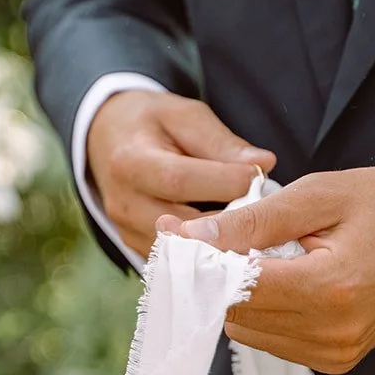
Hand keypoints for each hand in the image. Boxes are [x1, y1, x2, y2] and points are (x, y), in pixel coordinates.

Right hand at [87, 91, 275, 259]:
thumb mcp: (184, 116)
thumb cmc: (153, 124)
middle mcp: (123, 203)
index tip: (259, 176)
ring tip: (252, 225)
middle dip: (229, 218)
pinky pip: (178, 259)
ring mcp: (127, 231)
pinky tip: (232, 239)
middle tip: (265, 209)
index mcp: (130, 162)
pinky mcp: (136, 247)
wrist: (109, 140)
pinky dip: (207, 251)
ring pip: (182, 249)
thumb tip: (263, 164)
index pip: (179, 179)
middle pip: (182, 223)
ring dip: (221, 240)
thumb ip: (222, 142)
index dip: (224, 182)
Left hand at [156, 168, 374, 373]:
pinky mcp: (336, 361)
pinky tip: (277, 277)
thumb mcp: (319, 194)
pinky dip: (262, 310)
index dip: (198, 259)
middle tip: (209, 236)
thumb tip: (189, 238)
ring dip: (236, 296)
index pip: (236, 287)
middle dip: (213, 277)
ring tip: (254, 254)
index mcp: (330, 289)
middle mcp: (332, 333)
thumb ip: (251, 221)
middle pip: (235, 315)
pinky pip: (272, 340)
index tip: (174, 231)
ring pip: (248, 331)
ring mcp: (335, 353)